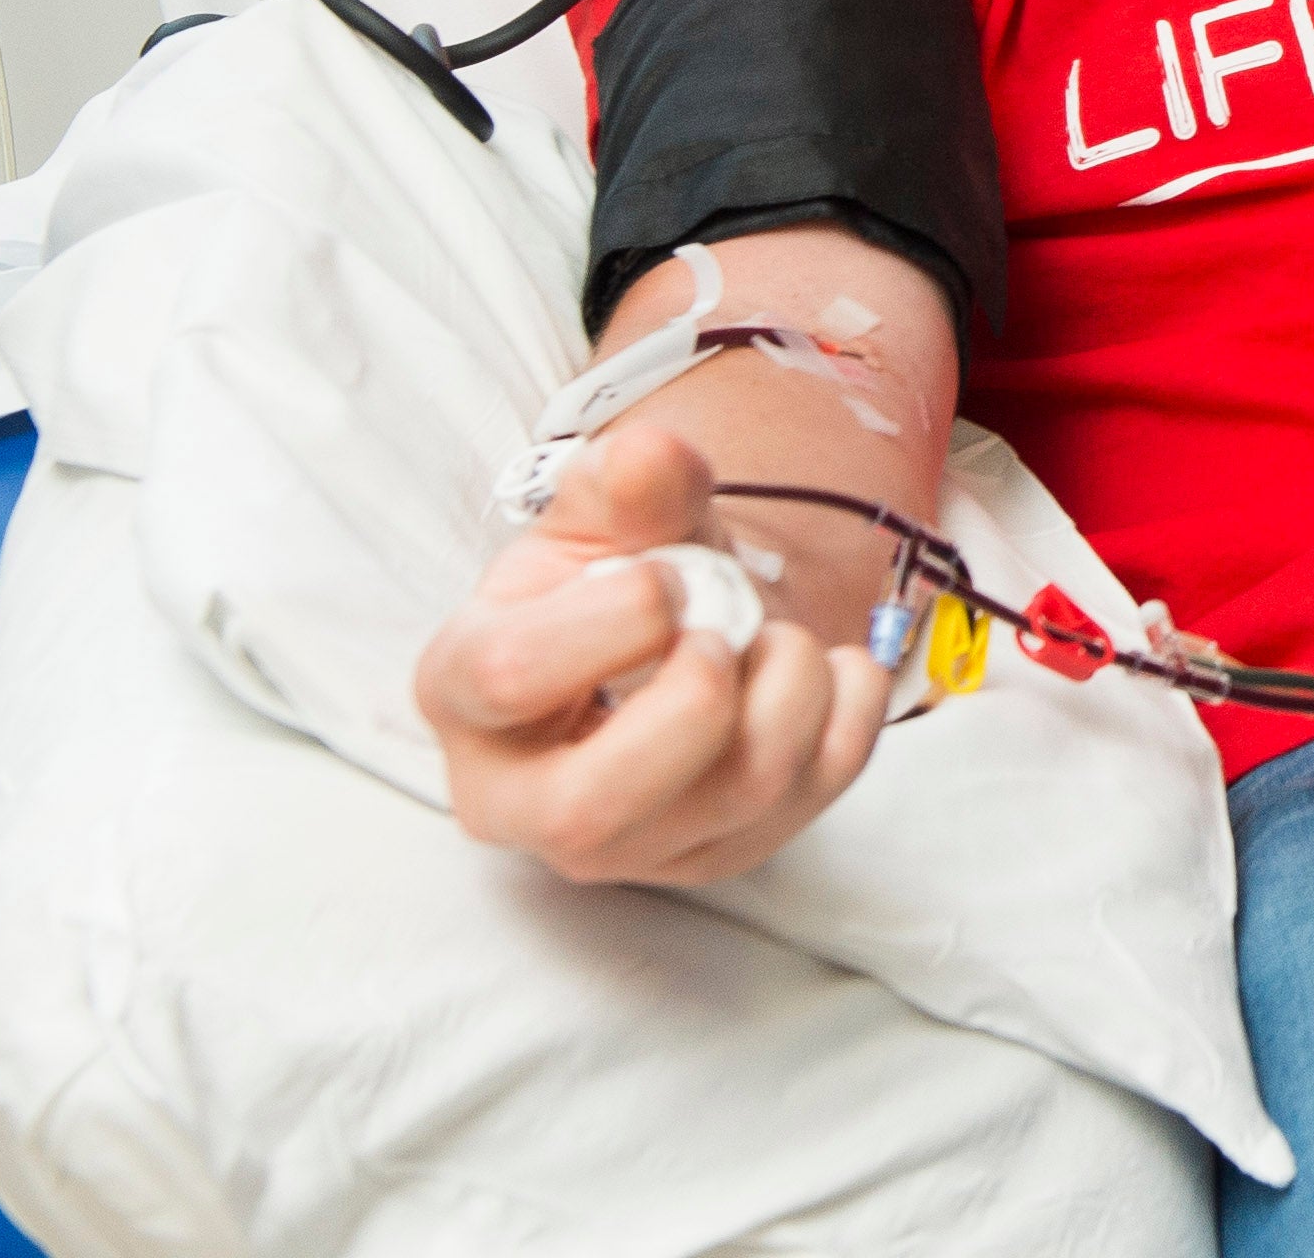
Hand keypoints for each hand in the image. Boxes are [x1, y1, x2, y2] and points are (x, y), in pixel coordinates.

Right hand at [411, 418, 892, 885]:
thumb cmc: (614, 578)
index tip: (665, 579)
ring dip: (792, 684)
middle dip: (695, 698)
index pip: (507, 676)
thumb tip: (651, 456)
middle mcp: (522, 800)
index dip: (615, 612)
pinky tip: (827, 671)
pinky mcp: (711, 858)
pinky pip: (812, 798)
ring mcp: (624, 846)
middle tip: (726, 631)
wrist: (674, 633)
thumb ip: (628, 481)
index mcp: (463, 696)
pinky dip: (850, 712)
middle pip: (589, 810)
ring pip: (731, 798)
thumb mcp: (607, 515)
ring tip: (775, 638)